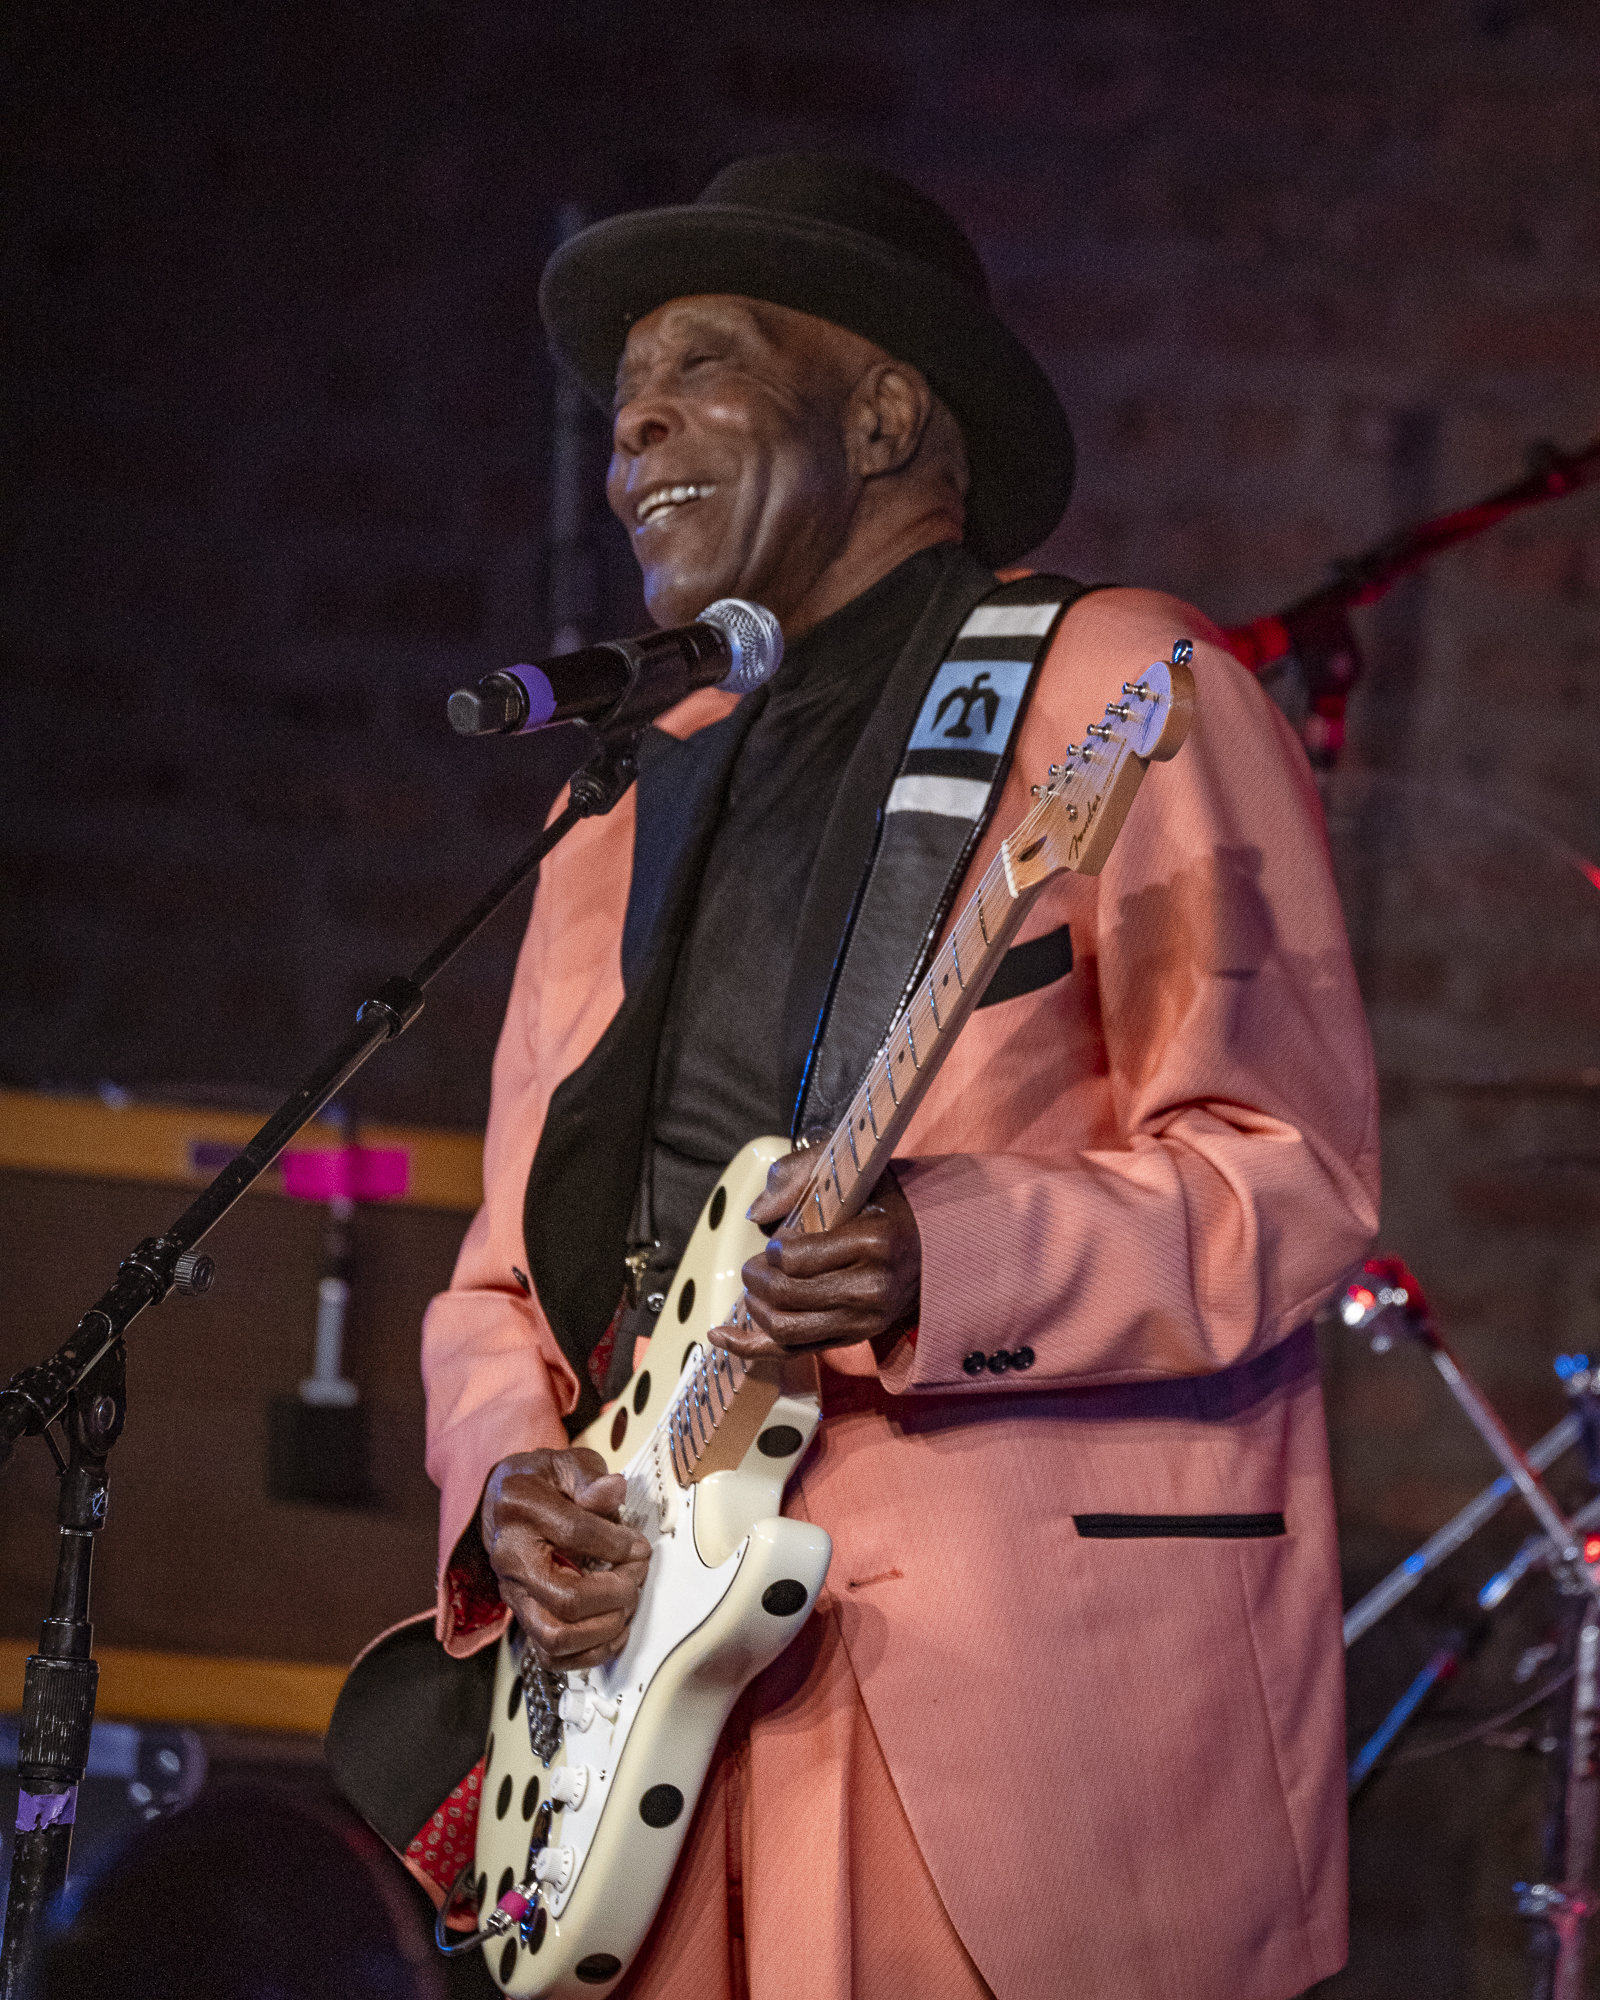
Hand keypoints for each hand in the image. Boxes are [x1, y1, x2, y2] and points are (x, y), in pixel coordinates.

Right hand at [480, 1448, 650, 1671]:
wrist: (503, 1502)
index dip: (616, 1544)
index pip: (574, 1533)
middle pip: (565, 1598)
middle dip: (615, 1593)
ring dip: (604, 1628)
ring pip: (555, 1635)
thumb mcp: (564, 1463)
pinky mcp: (522, 1616)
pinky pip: (550, 1655)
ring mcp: (514, 1592)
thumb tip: (613, 1490)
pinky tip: (614, 1632)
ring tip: (626, 1604)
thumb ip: (590, 1478)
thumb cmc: (540, 1482)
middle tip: (636, 1575)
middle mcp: (511, 1556)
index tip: (640, 1547)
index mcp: (519, 1508)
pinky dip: (588, 1654)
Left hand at [710, 1149, 920, 1361]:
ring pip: (787, 1329)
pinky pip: (794, 1351)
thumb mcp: (850, 1168)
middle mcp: (871, 1288)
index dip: (774, 1249)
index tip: (779, 1237)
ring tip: (756, 1287)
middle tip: (755, 1262)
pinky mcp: (855, 1338)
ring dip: (756, 1308)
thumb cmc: (885, 1201)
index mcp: (873, 1241)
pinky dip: (751, 1347)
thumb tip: (757, 1214)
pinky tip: (721, 1336)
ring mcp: (865, 1320)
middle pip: (787, 1296)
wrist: (933, 1242)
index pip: (797, 1260)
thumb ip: (798, 1174)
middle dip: (756, 1278)